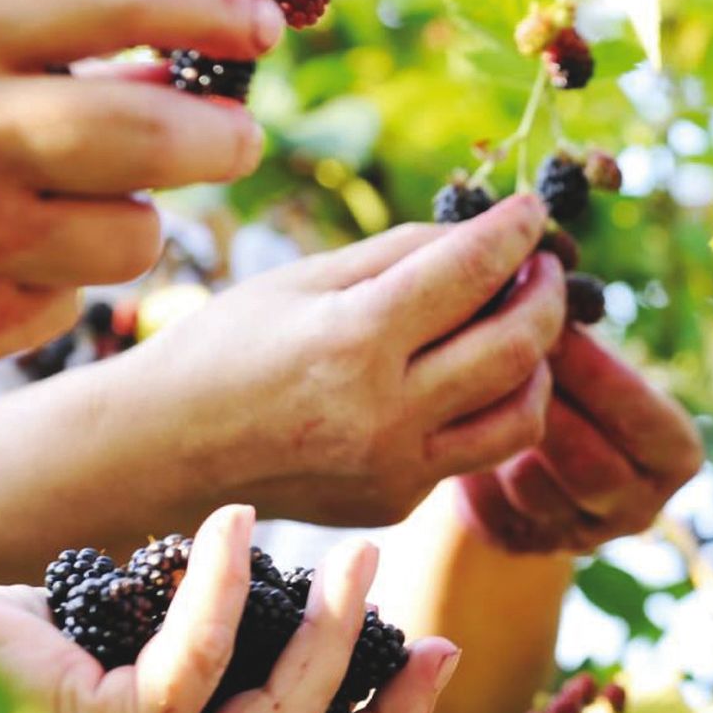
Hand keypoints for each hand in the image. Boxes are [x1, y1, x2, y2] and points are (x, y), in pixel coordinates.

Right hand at [0, 0, 284, 370]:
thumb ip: (28, 27)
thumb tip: (180, 49)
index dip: (207, 3)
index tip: (262, 22)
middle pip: (152, 134)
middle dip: (222, 137)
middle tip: (237, 136)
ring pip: (130, 234)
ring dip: (135, 215)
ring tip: (79, 198)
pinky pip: (68, 305)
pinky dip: (59, 281)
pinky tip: (2, 259)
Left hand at [0, 505, 462, 712]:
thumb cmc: (23, 679)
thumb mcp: (139, 673)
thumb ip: (216, 660)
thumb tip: (299, 599)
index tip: (442, 652)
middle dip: (373, 667)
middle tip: (379, 568)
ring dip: (328, 628)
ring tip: (349, 553)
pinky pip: (197, 655)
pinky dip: (222, 585)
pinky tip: (235, 522)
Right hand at [118, 195, 564, 528]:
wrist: (165, 449)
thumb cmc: (229, 345)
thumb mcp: (305, 279)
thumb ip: (402, 254)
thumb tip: (488, 234)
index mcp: (353, 340)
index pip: (470, 271)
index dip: (515, 232)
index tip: (530, 210)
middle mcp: (383, 413)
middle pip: (518, 346)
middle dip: (547, 296)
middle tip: (543, 267)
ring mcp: (395, 469)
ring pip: (522, 415)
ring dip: (540, 363)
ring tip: (522, 324)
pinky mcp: (398, 502)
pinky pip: (475, 450)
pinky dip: (490, 406)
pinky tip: (470, 374)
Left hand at [455, 326, 702, 553]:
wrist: (520, 433)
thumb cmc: (564, 375)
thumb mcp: (587, 359)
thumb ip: (579, 342)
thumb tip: (544, 297)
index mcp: (674, 455)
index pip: (644, 419)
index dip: (598, 374)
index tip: (554, 328)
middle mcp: (637, 507)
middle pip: (591, 466)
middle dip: (544, 406)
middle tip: (499, 353)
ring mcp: (579, 538)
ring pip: (533, 490)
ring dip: (500, 435)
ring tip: (470, 384)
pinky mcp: (521, 546)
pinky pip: (491, 512)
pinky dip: (471, 469)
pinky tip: (457, 428)